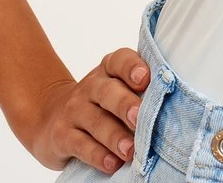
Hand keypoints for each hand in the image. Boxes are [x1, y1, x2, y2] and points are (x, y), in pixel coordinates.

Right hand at [21, 48, 150, 173]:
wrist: (51, 117)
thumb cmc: (97, 103)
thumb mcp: (114, 89)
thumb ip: (137, 92)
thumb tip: (172, 108)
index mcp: (107, 70)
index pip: (119, 60)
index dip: (132, 67)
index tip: (145, 79)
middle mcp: (90, 86)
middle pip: (108, 91)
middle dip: (125, 104)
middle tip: (139, 118)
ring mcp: (74, 110)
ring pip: (96, 121)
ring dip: (115, 136)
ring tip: (130, 150)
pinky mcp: (62, 136)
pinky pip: (80, 145)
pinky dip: (97, 155)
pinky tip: (111, 164)